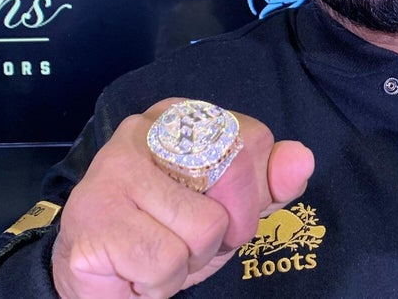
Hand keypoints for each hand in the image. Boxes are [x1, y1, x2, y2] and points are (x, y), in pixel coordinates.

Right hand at [51, 98, 313, 297]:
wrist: (102, 274)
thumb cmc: (171, 231)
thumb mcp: (233, 207)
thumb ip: (270, 182)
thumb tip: (302, 158)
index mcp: (185, 116)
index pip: (254, 140)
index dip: (252, 194)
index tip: (220, 210)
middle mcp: (147, 128)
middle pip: (234, 173)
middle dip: (226, 228)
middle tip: (189, 238)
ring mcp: (115, 166)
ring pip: (204, 226)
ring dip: (190, 260)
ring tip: (159, 251)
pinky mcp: (94, 214)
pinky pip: (167, 260)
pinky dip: (161, 282)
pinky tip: (134, 268)